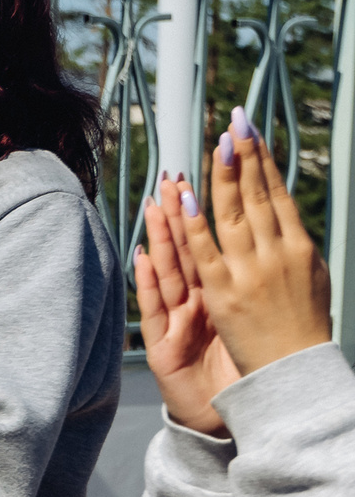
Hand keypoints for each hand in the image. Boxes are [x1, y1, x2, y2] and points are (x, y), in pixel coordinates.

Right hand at [136, 174, 239, 434]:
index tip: (205, 173)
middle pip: (185, 251)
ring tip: (154, 203)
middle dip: (179, 212)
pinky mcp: (163, 346)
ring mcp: (176, 323)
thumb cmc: (243, 369)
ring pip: (167, 272)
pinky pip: (154, 309)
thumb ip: (245, 284)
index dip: (207, 209)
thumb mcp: (246, 321)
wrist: (236, 413)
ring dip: (160, 237)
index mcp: (218, 294)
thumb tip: (264, 246)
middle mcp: (194, 303)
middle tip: (173, 176)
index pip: (212, 243)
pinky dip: (148, 282)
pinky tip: (142, 256)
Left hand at [183, 114, 332, 375]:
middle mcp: (277, 255)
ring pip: (233, 217)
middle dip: (245, 158)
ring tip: (217, 145)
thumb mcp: (310, 278)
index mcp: (299, 248)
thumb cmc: (302, 326)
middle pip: (258, 197)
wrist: (296, 373)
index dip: (263, 161)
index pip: (277, 194)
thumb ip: (292, 244)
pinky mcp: (224, 295)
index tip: (251, 132)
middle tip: (234, 123)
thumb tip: (283, 213)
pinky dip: (195, 227)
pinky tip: (186, 200)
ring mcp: (250, 274)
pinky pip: (205, 254)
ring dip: (224, 179)